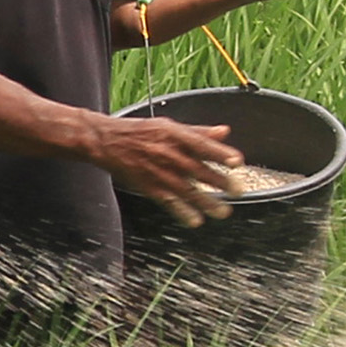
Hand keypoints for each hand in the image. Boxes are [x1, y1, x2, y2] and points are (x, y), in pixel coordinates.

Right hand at [87, 114, 243, 228]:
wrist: (107, 141)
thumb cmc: (140, 132)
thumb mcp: (169, 125)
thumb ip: (198, 131)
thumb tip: (224, 131)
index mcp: (176, 135)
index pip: (203, 145)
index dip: (221, 154)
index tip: (237, 162)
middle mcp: (169, 154)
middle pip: (199, 170)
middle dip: (220, 182)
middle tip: (238, 191)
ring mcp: (160, 172)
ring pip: (188, 190)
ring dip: (207, 203)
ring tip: (223, 212)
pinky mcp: (150, 187)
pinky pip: (169, 202)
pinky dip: (183, 212)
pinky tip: (196, 220)